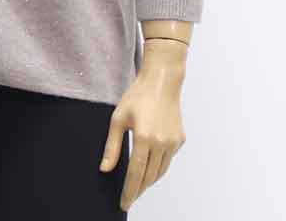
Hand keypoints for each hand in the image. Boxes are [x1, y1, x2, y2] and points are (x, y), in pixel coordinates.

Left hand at [99, 54, 185, 210]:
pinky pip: (168, 159)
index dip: (129, 191)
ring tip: (138, 185)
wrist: (162, 81)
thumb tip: (105, 168)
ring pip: (160, 171)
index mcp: (144, 137)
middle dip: (138, 189)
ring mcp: (173, 142)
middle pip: (149, 176)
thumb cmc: (138, 96)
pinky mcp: (180, 139)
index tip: (124, 203)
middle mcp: (161, 143)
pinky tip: (150, 163)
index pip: (136, 174)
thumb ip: (112, 146)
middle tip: (129, 197)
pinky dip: (159, 166)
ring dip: (149, 180)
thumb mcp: (118, 118)